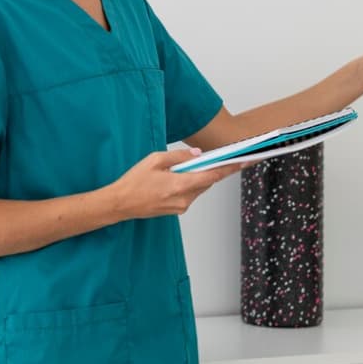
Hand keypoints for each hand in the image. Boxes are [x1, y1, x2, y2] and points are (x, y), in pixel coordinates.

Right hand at [105, 148, 246, 219]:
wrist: (121, 203)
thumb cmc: (134, 181)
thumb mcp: (154, 160)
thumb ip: (178, 156)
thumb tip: (198, 154)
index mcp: (179, 184)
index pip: (211, 176)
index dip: (228, 169)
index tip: (241, 162)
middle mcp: (184, 199)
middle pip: (207, 182)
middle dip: (211, 170)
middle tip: (216, 158)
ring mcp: (181, 206)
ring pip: (199, 188)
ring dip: (198, 177)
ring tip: (186, 166)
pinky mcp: (177, 210)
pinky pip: (190, 194)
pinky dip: (190, 184)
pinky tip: (178, 178)